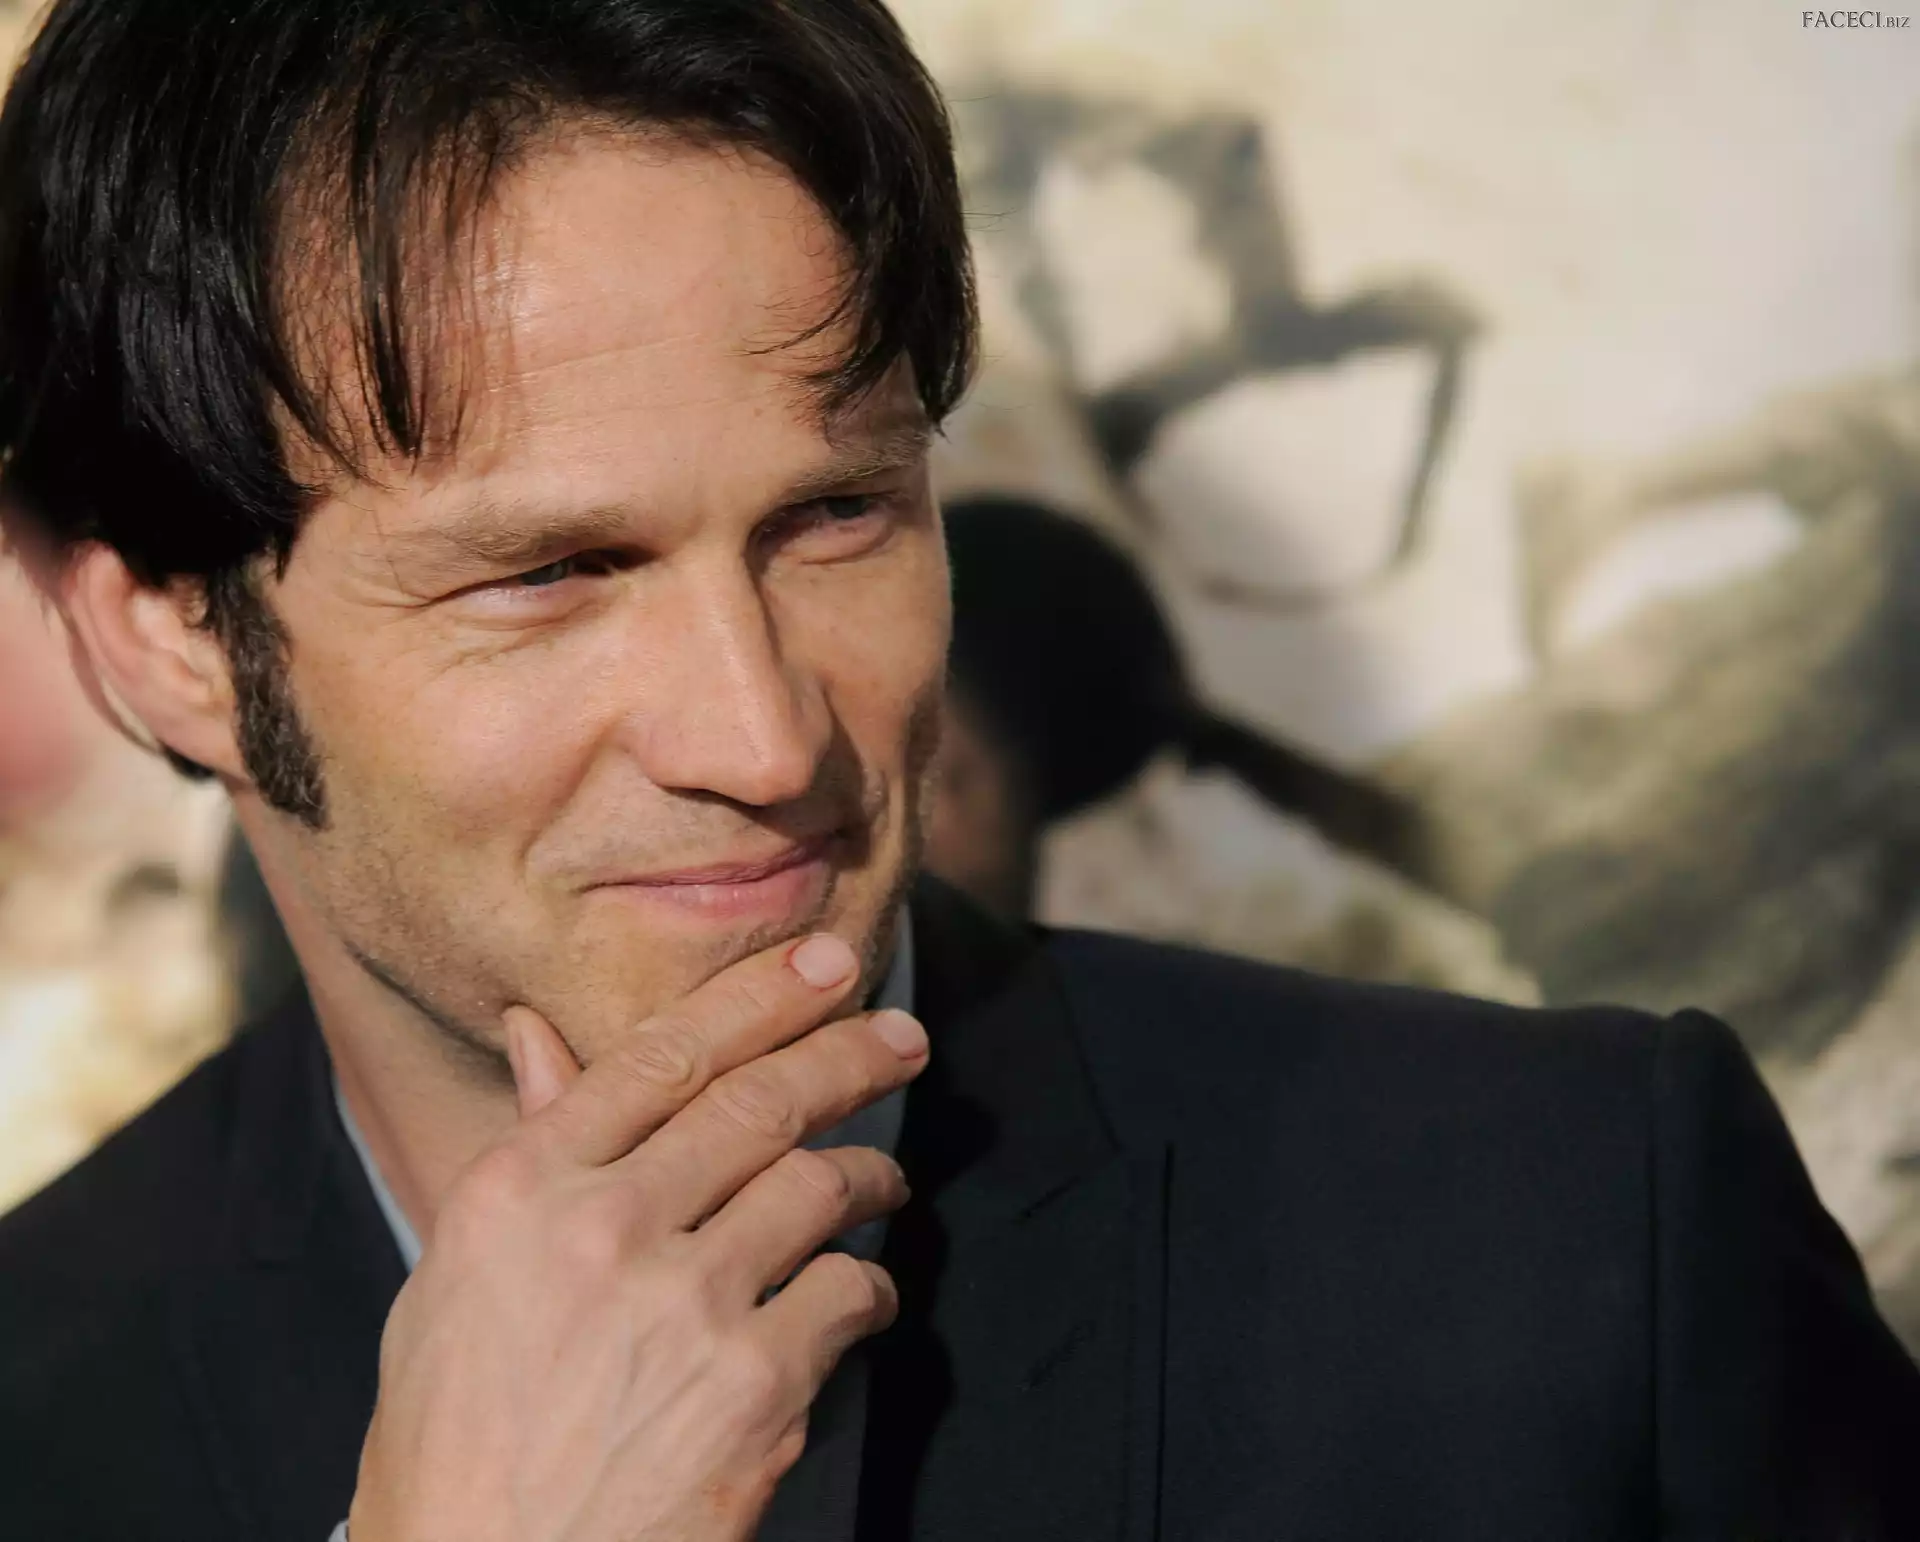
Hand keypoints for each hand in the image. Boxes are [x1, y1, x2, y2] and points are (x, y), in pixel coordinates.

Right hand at [345, 932, 929, 1541]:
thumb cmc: (459, 1428)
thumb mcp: (457, 1276)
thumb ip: (525, 1146)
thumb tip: (539, 1027)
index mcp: (522, 1191)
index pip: (663, 1055)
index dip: (760, 997)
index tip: (824, 964)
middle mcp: (604, 1231)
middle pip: (759, 1103)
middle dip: (848, 1052)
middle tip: (902, 1034)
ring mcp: (685, 1308)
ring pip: (819, 1187)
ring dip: (871, 1172)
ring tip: (886, 1174)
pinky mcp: (754, 1387)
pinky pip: (846, 1292)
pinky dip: (869, 1285)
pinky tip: (861, 1295)